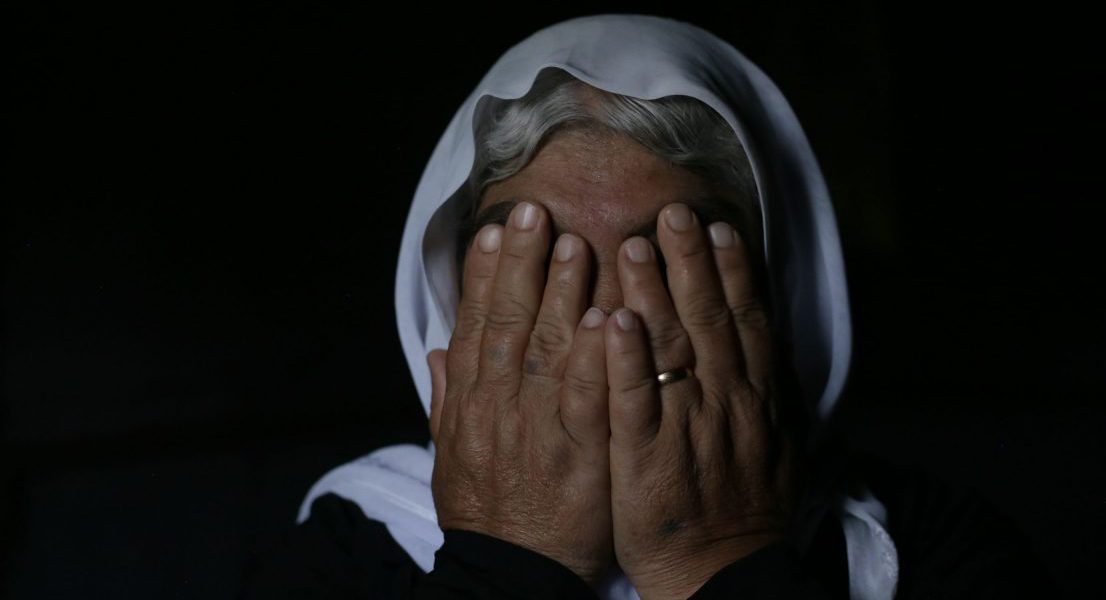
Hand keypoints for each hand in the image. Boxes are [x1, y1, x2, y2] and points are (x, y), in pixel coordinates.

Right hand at [427, 201, 613, 583]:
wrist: (510, 571)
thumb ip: (447, 398)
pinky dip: (590, 357)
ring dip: (558, 294)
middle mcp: (498, 406)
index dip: (482, 275)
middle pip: (507, 322)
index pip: (475, 325)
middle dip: (520, 264)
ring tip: (572, 242)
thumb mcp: (452, 455)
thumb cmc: (487, 511)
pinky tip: (604, 317)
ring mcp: (536, 428)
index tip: (492, 230)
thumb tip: (437, 350)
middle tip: (533, 211)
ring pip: (545, 349)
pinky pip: (584, 398)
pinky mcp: (577, 454)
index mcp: (471, 402)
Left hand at [605, 203, 793, 598]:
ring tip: (634, 243)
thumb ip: (766, 394)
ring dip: (653, 293)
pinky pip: (634, 400)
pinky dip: (624, 359)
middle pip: (708, 318)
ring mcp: (685, 426)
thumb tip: (767, 348)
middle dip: (691, 261)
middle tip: (674, 211)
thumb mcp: (776, 447)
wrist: (721, 572)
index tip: (716, 226)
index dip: (731, 271)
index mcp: (752, 397)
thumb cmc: (743, 509)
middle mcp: (725, 402)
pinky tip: (612, 319)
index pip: (744, 320)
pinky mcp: (646, 456)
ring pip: (671, 348)